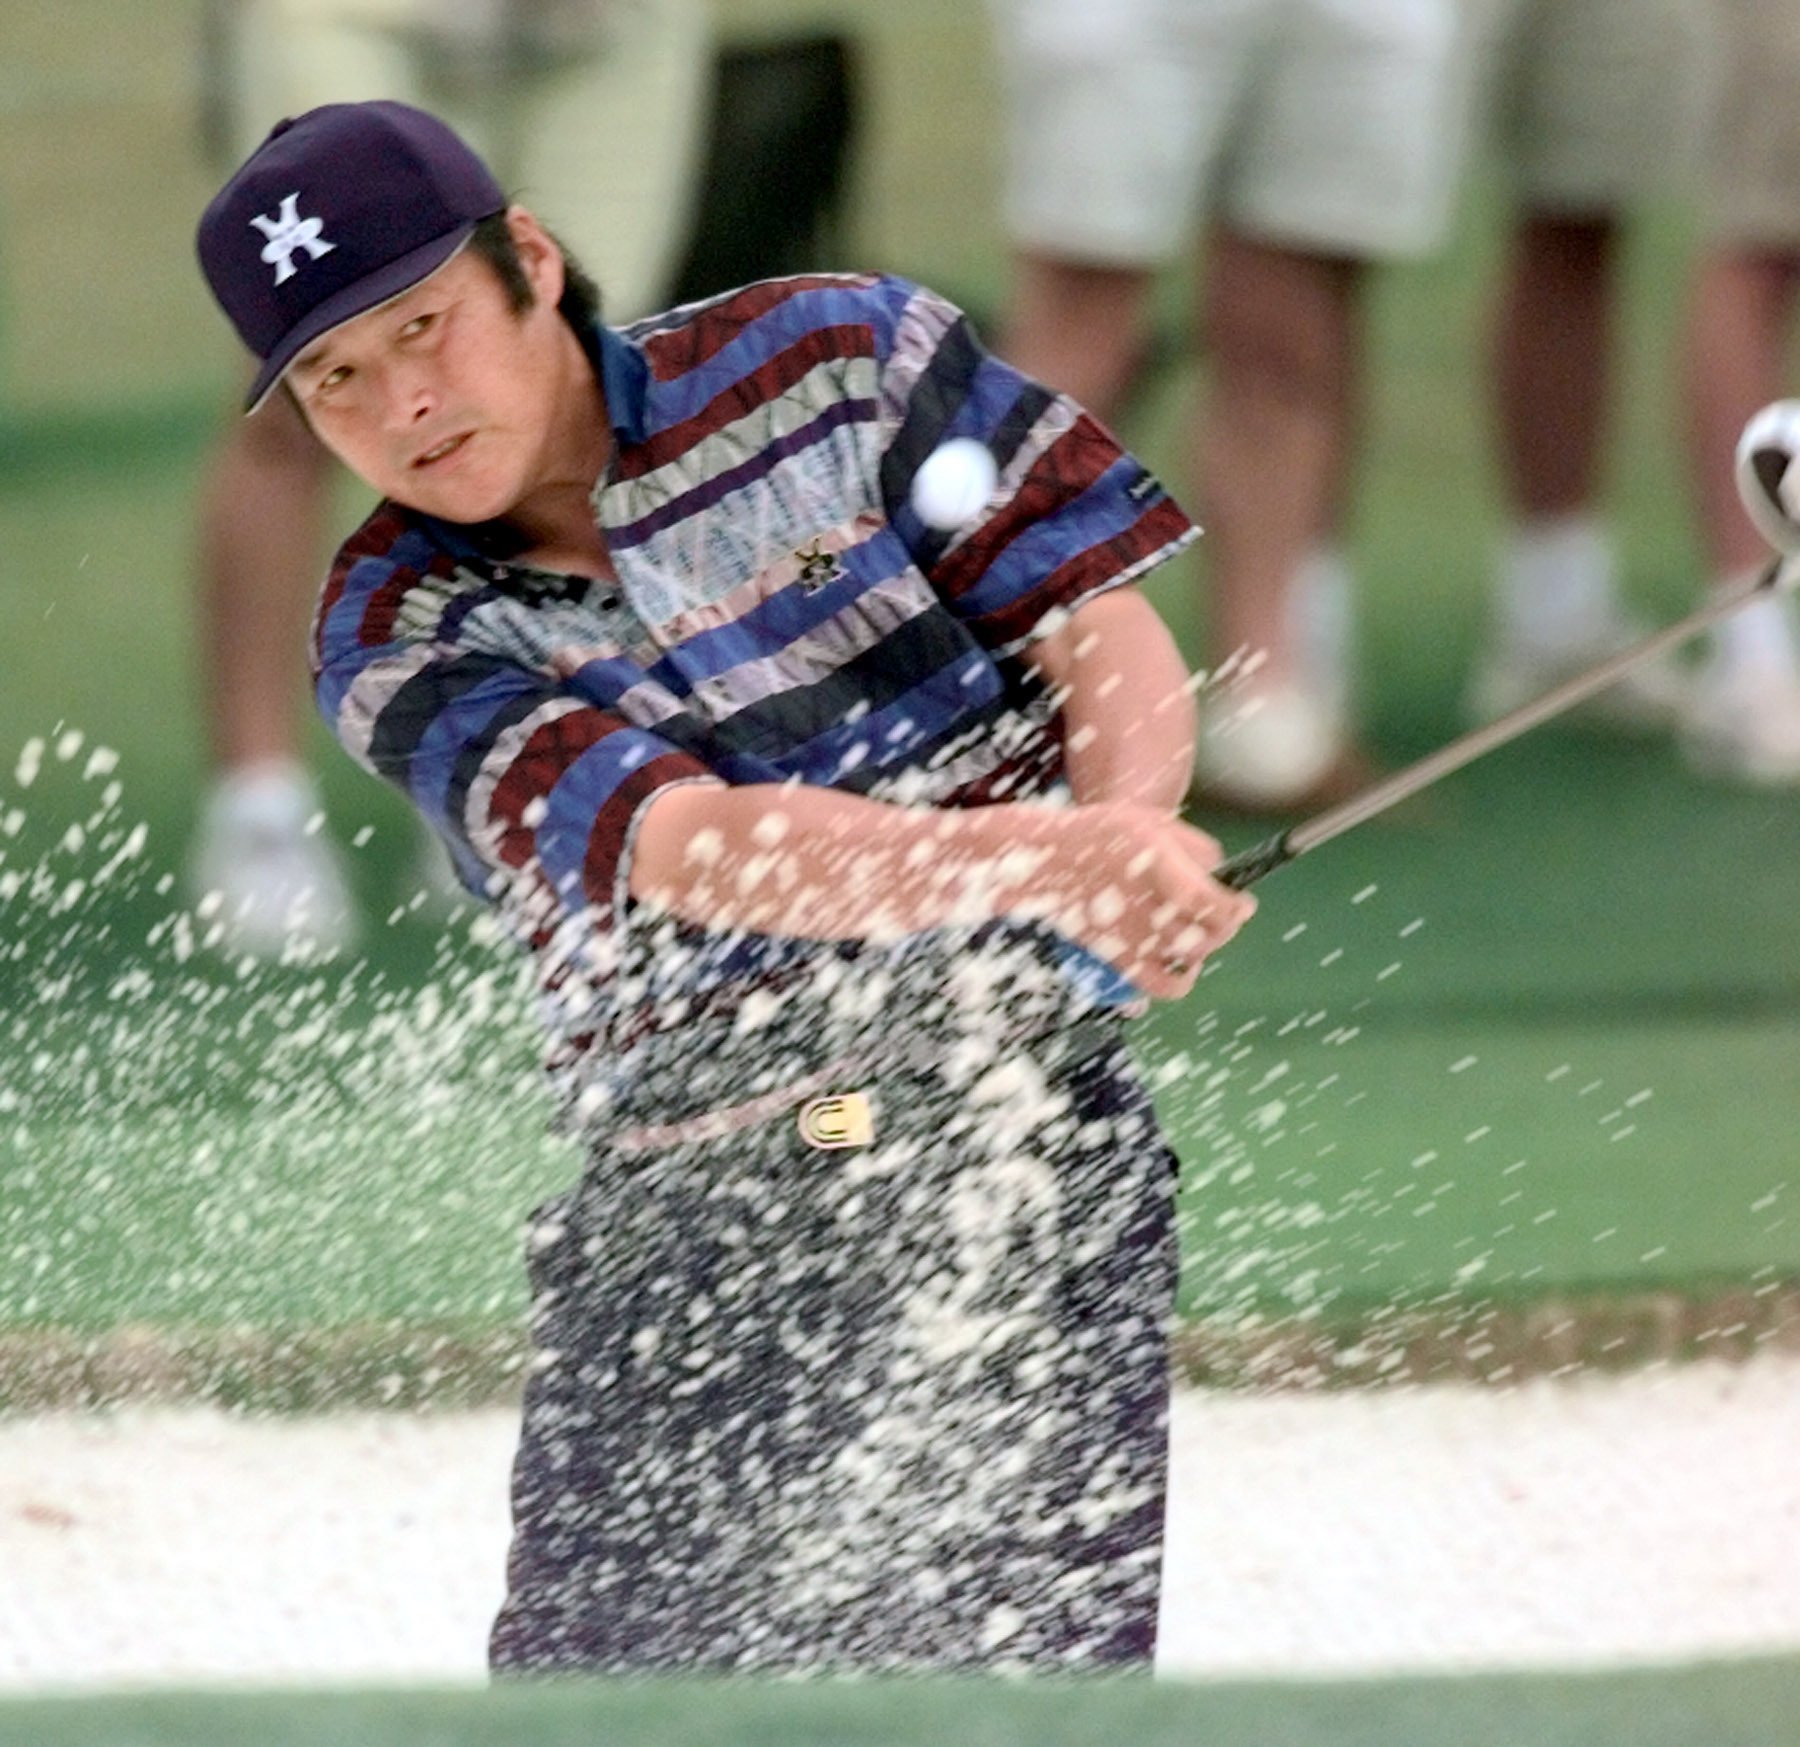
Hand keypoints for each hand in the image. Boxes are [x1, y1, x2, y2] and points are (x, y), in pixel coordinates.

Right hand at [1030, 803, 1253, 1000]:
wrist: (1044, 860)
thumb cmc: (1101, 834)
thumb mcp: (1151, 821)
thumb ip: (1195, 846)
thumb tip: (1223, 875)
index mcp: (1152, 863)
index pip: (1204, 902)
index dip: (1233, 908)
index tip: (1243, 903)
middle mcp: (1142, 903)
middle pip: (1205, 933)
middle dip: (1227, 924)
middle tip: (1229, 912)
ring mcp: (1129, 934)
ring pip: (1190, 957)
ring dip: (1208, 945)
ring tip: (1203, 929)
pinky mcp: (1117, 956)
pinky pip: (1163, 986)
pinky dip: (1183, 980)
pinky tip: (1184, 961)